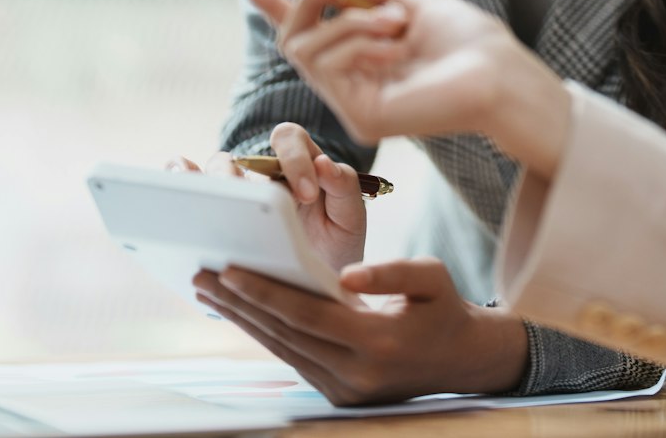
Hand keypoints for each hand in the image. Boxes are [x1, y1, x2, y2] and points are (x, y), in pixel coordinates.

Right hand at [167, 123, 366, 271]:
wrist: (319, 285)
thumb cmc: (336, 245)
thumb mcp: (350, 219)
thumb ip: (345, 188)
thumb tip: (324, 164)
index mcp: (301, 164)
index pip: (290, 138)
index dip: (294, 160)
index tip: (305, 195)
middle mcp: (265, 173)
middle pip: (243, 155)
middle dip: (243, 177)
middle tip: (249, 203)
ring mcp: (238, 192)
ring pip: (214, 170)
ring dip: (210, 183)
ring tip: (208, 205)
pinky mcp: (215, 210)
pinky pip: (189, 182)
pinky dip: (179, 178)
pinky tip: (174, 196)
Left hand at [192, 259, 528, 403]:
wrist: (463, 360)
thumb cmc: (445, 309)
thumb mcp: (432, 276)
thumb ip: (391, 272)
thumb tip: (346, 274)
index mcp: (376, 342)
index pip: (306, 315)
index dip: (265, 293)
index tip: (230, 270)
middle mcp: (355, 373)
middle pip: (284, 335)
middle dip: (240, 304)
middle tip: (202, 276)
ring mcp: (345, 390)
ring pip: (283, 351)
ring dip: (245, 321)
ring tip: (211, 293)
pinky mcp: (339, 395)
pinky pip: (294, 360)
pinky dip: (267, 335)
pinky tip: (245, 314)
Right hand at [221, 0, 572, 177]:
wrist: (499, 71)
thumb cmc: (465, 39)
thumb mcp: (410, 0)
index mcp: (361, 51)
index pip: (304, 28)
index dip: (268, 1)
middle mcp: (349, 79)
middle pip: (292, 34)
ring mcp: (350, 102)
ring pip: (305, 46)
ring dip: (349, 20)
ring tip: (396, 21)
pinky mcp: (358, 118)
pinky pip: (327, 64)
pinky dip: (357, 42)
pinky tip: (394, 47)